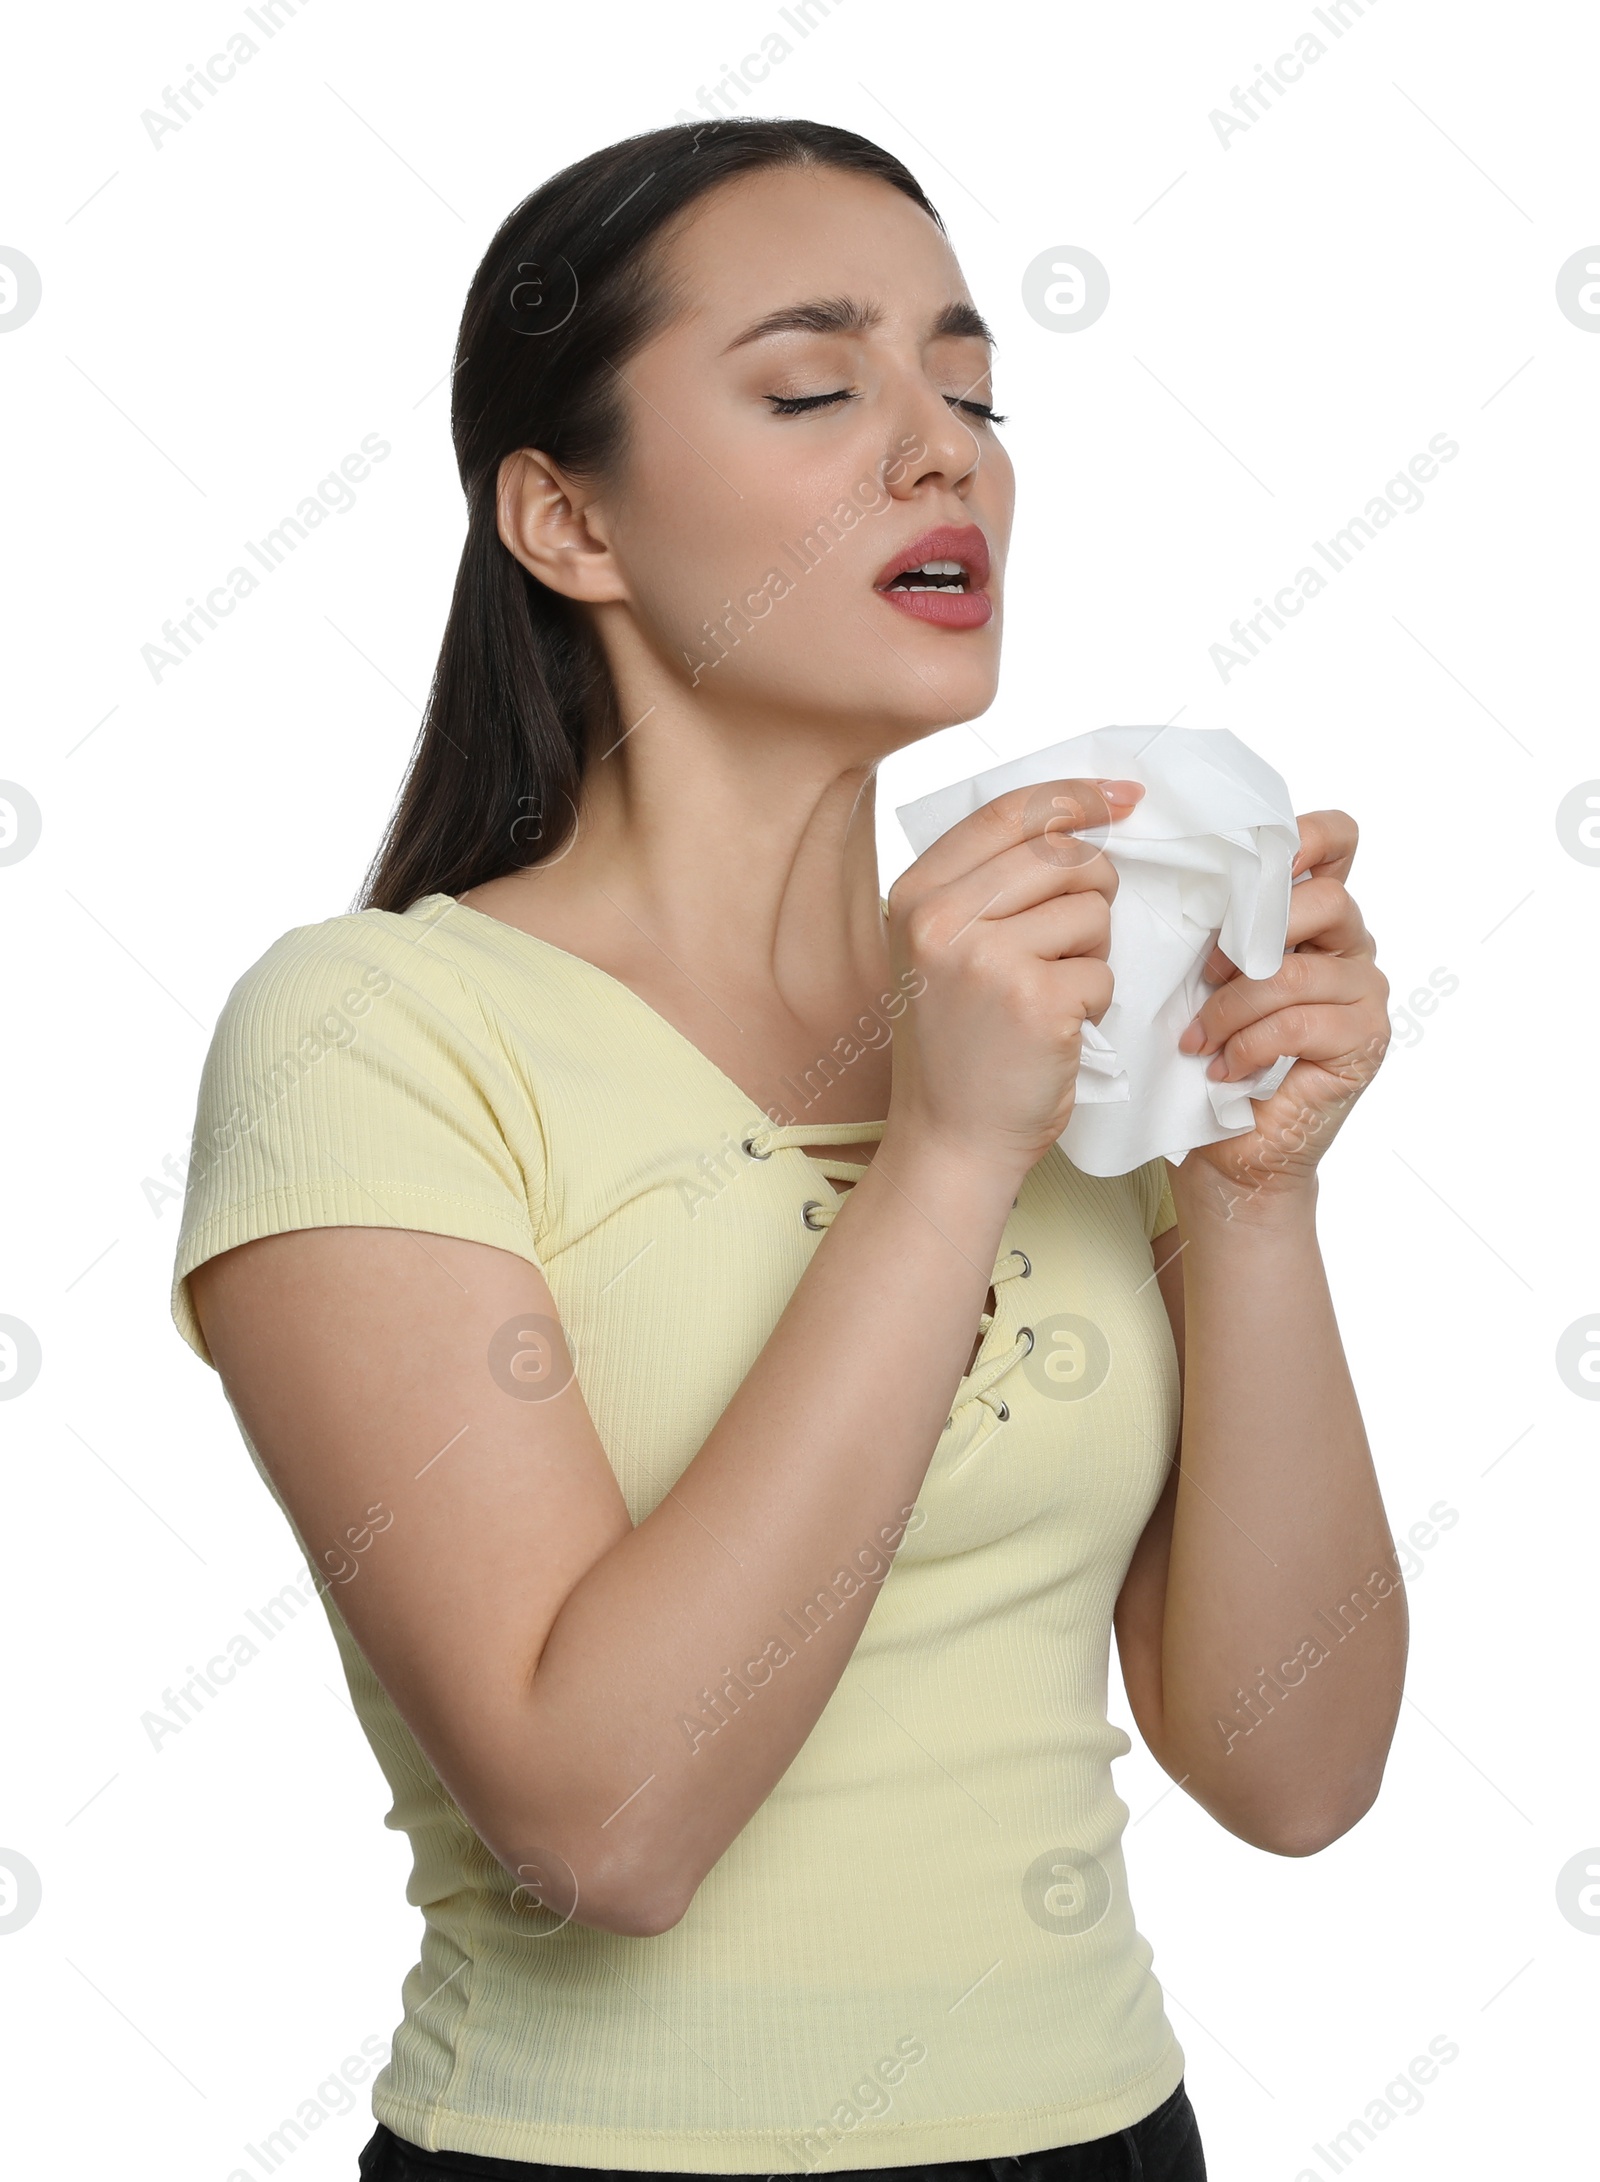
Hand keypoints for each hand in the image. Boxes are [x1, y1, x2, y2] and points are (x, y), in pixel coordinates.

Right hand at [884, 775, 1145, 1185]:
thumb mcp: (944, 948)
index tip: (1122, 798)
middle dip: (1092, 889)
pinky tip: (1055, 1029)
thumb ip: (991, 883)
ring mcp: (987, 959)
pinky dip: (1093, 1003)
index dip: (1073, 797)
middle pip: (1062, 855)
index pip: (1008, 814)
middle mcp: (941, 919)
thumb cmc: (959, 1043)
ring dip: (1091, 954)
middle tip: (1072, 940)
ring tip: (1049, 993)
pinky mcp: (1035, 1001)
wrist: (951, 1138)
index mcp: (915, 895)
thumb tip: (1086, 814)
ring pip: (1091, 911)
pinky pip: (1103, 972)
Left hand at [1172, 809, 1389, 1210]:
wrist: (1230, 1151)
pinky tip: (1224, 1069)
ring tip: (1199, 1041)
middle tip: (1205, 978)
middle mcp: (1351, 944)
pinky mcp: (1364, 1040)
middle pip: (1324, 900)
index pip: (1337, 841)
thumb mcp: (1201, 978)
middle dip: (1250, 935)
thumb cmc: (1211, 1057)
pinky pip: (1300, 1022)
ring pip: (1297, 970)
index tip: (1258, 861)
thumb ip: (1214, 927)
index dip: (1306, 836)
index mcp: (1313, 915)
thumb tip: (1173, 877)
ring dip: (1232, 1007)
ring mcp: (1364, 993)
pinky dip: (1249, 1045)